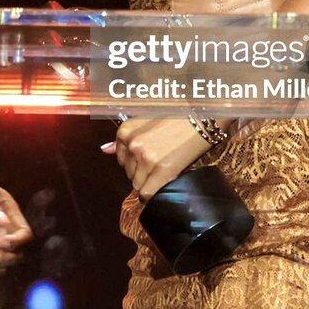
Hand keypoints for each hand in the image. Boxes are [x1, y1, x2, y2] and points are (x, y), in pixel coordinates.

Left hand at [102, 118, 229, 201]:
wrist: (203, 115)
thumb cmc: (178, 114)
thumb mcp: (147, 119)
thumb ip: (125, 137)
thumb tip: (105, 150)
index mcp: (126, 130)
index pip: (120, 159)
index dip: (135, 161)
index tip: (148, 157)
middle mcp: (132, 144)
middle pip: (129, 173)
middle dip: (142, 171)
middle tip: (160, 160)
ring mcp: (146, 158)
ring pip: (137, 185)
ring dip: (149, 182)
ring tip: (166, 168)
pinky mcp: (161, 171)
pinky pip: (147, 194)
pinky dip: (153, 194)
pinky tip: (164, 183)